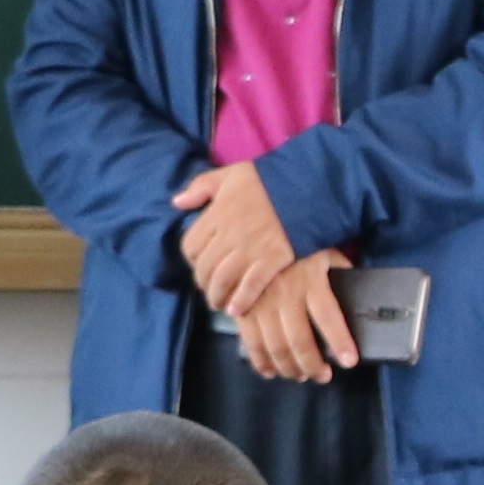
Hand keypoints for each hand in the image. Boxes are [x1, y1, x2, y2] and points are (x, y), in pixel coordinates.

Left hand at [171, 158, 297, 317]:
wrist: (306, 185)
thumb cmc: (268, 179)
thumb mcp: (230, 174)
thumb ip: (201, 187)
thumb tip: (177, 203)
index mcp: (218, 213)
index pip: (190, 244)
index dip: (191, 258)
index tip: (198, 263)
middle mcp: (230, 233)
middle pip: (204, 266)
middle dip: (203, 280)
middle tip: (208, 287)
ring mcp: (251, 249)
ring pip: (222, 280)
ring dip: (217, 295)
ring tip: (218, 302)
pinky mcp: (272, 260)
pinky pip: (250, 286)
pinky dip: (241, 300)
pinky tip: (235, 310)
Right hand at [233, 248, 362, 382]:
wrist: (257, 230)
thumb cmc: (298, 245)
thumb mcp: (325, 252)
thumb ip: (341, 273)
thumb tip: (363, 295)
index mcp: (310, 279)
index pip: (328, 316)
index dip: (339, 341)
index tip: (349, 361)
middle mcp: (286, 293)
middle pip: (300, 340)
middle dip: (313, 365)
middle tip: (323, 377)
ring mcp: (262, 302)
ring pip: (276, 346)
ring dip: (289, 368)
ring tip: (301, 376)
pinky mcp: (244, 309)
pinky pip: (252, 342)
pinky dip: (261, 362)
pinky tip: (271, 371)